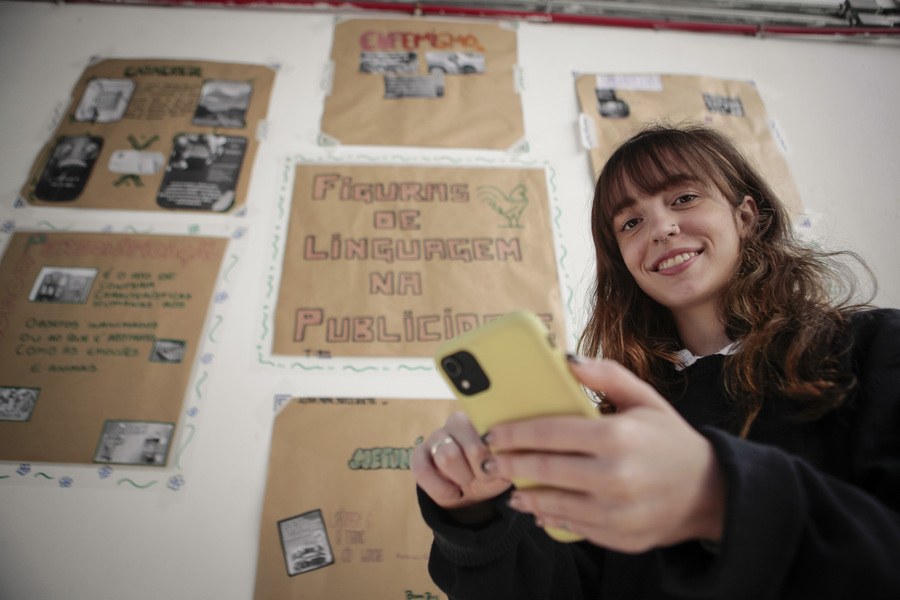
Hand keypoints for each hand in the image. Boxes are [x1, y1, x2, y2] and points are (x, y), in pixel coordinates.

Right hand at [410, 411, 511, 521]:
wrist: (469, 492)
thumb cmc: (488, 473)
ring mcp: (435, 437)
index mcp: (482, 420)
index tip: (497, 468)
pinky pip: (422, 470)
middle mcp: (456, 424)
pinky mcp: (418, 455)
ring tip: (468, 482)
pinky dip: (441, 488)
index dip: (494, 456)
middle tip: (484, 476)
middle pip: (472, 447)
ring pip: (447, 457)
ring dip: (462, 477)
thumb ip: (507, 463)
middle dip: (481, 469)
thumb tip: (503, 462)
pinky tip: (454, 493)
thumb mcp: (503, 470)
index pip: (489, 431)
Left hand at [485, 358, 724, 552]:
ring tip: (510, 483)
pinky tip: (537, 506)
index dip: (514, 433)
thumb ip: (606, 375)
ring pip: (552, 503)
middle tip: (491, 460)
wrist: (710, 493)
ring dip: (524, 493)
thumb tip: (566, 359)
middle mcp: (615, 477)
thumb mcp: (646, 399)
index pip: (550, 434)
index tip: (493, 432)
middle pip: (544, 469)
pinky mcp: (618, 537)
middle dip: (509, 463)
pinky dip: (549, 516)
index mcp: (618, 437)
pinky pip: (571, 525)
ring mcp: (616, 512)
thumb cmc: (671, 440)